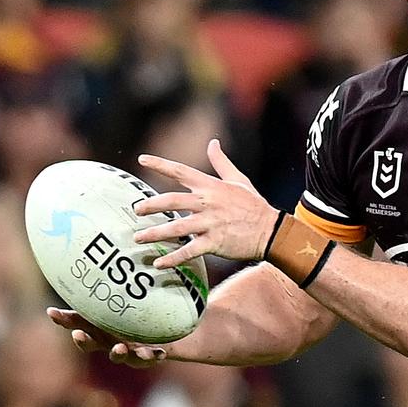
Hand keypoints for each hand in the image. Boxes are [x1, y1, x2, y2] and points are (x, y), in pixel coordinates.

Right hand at [47, 307, 165, 367]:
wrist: (164, 337)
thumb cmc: (133, 323)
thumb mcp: (118, 310)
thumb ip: (101, 300)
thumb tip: (82, 273)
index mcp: (99, 332)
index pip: (77, 325)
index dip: (64, 320)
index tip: (52, 311)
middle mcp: (108, 344)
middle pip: (92, 345)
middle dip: (84, 342)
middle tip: (77, 335)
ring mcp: (127, 352)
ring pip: (120, 356)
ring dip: (118, 352)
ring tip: (119, 347)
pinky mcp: (147, 357)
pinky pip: (149, 358)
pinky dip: (154, 356)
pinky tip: (160, 353)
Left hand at [133, 139, 279, 268]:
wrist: (271, 230)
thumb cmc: (253, 204)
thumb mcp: (238, 179)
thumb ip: (221, 162)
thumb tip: (213, 143)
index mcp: (211, 186)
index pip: (181, 171)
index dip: (160, 164)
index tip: (142, 159)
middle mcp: (208, 203)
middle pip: (172, 200)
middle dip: (151, 205)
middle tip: (136, 209)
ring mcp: (210, 224)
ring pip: (177, 228)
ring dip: (155, 233)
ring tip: (139, 237)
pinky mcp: (214, 242)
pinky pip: (189, 251)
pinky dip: (173, 258)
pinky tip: (159, 263)